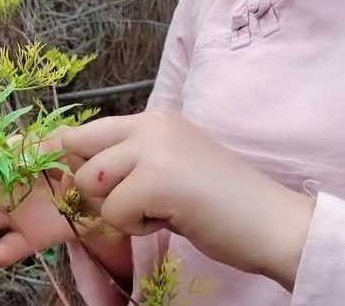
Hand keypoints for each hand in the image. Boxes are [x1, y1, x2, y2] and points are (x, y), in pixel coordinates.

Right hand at [0, 137, 131, 276]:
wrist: (109, 180)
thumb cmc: (79, 154)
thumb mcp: (58, 140)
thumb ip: (33, 145)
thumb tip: (6, 148)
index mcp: (4, 164)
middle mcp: (2, 190)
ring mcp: (15, 215)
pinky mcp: (33, 237)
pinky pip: (12, 248)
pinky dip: (3, 253)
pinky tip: (0, 252)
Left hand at [62, 111, 315, 290]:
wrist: (272, 222)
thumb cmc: (219, 200)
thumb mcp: (167, 165)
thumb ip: (127, 160)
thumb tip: (73, 167)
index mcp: (151, 118)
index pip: (84, 130)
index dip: (72, 158)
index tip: (82, 180)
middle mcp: (149, 124)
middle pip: (76, 150)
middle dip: (92, 186)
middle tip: (131, 202)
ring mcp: (153, 148)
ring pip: (90, 182)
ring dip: (116, 208)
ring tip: (155, 209)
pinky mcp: (158, 180)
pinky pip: (114, 211)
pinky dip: (136, 226)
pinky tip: (169, 220)